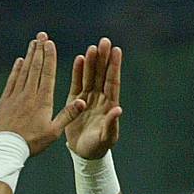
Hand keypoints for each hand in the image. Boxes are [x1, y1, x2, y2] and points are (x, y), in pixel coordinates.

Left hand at [0, 32, 85, 155]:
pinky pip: (12, 80)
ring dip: (29, 56)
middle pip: (35, 67)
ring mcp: (16, 96)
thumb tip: (83, 101)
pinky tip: (19, 61)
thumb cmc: (33, 142)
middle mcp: (29, 94)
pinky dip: (16, 69)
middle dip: (39, 50)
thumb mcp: (54, 132)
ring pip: (24, 71)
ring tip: (33, 43)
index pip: (47, 74)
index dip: (49, 57)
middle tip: (42, 35)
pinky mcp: (5, 101)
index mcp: (42, 101)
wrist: (7, 148)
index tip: (50, 43)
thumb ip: (68, 115)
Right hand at [65, 37, 122, 158]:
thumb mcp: (106, 137)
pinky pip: (77, 84)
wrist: (83, 153)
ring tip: (92, 48)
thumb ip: (111, 124)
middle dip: (104, 59)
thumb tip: (118, 110)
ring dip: (91, 62)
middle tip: (104, 41)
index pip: (113, 83)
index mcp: (109, 105)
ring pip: (90, 77)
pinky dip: (78, 72)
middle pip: (102, 75)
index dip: (114, 67)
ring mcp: (88, 98)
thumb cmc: (98, 147)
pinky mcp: (75, 101)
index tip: (117, 51)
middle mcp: (100, 98)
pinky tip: (79, 59)